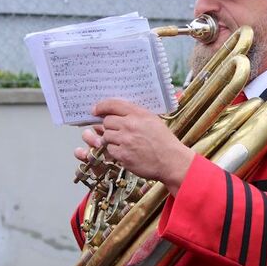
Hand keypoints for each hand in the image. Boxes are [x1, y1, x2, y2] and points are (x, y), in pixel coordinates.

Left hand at [75, 98, 193, 194]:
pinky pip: (110, 150)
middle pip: (107, 121)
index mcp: (139, 114)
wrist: (171, 160)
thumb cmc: (163, 141)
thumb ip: (135, 114)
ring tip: (124, 143)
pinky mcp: (123, 155)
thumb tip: (115, 113)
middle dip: (109, 126)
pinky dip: (115, 151)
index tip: (95, 110)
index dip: (101, 106)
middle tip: (117, 131)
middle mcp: (130, 125)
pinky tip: (126, 152)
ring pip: (106, 136)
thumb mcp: (152, 120)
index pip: (113, 104)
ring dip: (111, 139)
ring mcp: (126, 140)